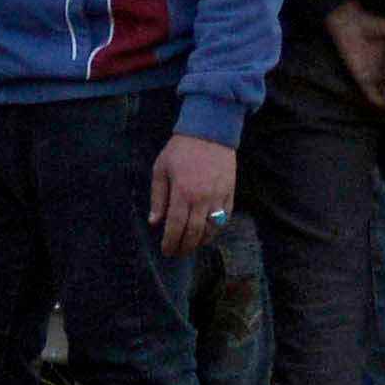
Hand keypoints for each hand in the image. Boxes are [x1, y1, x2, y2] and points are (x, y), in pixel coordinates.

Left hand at [147, 128, 238, 257]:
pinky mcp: (230, 194)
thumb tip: (154, 222)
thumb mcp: (161, 169)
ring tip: (191, 246)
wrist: (210, 132)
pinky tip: (207, 234)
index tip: (166, 251)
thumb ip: (157, 197)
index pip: (175, 227)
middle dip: (184, 247)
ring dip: (200, 242)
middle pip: (193, 233)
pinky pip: (225, 219)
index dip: (170, 243)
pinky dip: (216, 230)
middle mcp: (202, 199)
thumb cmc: (181, 150)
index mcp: (182, 193)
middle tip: (177, 252)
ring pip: (211, 230)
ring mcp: (218, 197)